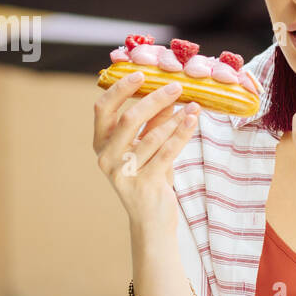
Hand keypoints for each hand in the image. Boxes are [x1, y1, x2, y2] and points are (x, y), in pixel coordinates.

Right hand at [93, 73, 199, 230]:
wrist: (151, 222)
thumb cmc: (149, 180)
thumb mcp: (147, 149)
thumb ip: (153, 124)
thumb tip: (168, 95)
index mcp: (101, 145)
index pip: (103, 109)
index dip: (120, 89)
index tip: (141, 74)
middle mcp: (107, 158)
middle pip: (128, 119)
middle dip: (154, 99)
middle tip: (176, 87)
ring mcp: (123, 173)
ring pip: (152, 136)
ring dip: (175, 118)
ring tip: (194, 106)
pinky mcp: (144, 185)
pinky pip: (166, 153)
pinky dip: (181, 134)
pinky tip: (192, 121)